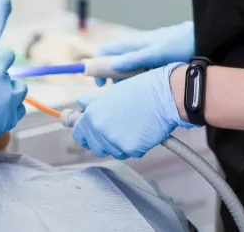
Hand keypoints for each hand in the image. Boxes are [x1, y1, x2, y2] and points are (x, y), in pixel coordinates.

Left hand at [72, 63, 194, 158]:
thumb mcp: (112, 93)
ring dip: (120, 144)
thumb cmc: (140, 90)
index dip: (86, 134)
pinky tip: (142, 131)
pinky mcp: (131, 150)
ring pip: (113, 152)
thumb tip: (80, 103)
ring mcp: (115, 141)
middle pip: (95, 147)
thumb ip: (93, 103)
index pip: (79, 135)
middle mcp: (99, 130)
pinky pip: (130, 153)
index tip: (92, 133)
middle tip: (118, 129)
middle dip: (104, 141)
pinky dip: (135, 146)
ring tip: (132, 127)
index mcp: (92, 115)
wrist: (164, 95)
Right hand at [94, 21, 194, 85]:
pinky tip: (145, 91)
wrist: (201, 40)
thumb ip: (135, 58)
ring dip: (125, 82)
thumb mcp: (156, 53)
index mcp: (132, 44)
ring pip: (126, 70)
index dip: (97, 65)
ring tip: (132, 94)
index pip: (105, 51)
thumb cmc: (179, 43)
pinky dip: (137, 82)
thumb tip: (113, 66)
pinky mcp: (154, 63)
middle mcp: (135, 49)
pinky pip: (139, 74)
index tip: (100, 84)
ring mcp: (145, 56)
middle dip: (111, 78)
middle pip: (113, 63)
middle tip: (116, 93)